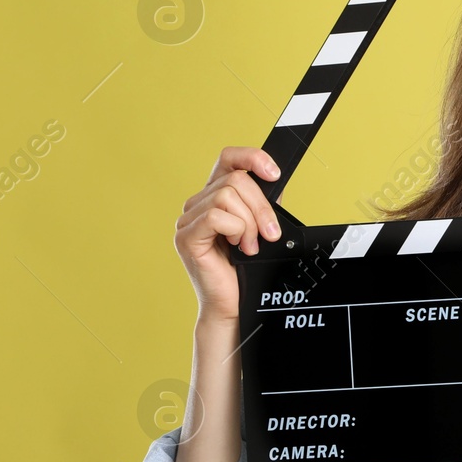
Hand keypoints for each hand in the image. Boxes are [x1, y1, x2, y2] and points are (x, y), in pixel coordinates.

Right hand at [173, 146, 282, 322]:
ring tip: (251, 245)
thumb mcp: (262, 225)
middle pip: (236, 180)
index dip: (252, 157)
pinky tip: (240, 247)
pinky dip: (237, 230)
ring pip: (228, 196)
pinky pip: (217, 216)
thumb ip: (264, 201)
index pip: (228, 158)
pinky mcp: (186, 236)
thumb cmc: (247, 267)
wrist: (234, 303)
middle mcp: (198, 203)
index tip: (275, 174)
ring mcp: (188, 219)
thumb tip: (274, 178)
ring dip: (250, 223)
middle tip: (270, 233)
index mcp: (215, 195)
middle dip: (262, 207)